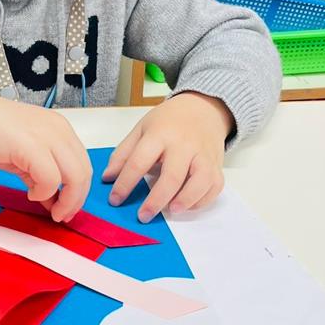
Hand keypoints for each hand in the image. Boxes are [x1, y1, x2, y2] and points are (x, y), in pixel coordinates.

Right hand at [0, 85, 91, 222]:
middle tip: (61, 215)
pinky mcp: (31, 146)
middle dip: (75, 200)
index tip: (68, 207)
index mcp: (60, 129)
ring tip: (51, 210)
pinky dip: (44, 193)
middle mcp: (58, 130)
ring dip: (66, 200)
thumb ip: (41, 175)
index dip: (79, 191)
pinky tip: (31, 194)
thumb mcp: (24, 154)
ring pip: (75, 176)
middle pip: (83, 172)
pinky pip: (50, 179)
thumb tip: (52, 199)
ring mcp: (47, 136)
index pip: (83, 164)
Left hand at [104, 92, 232, 222]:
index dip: (125, 183)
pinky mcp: (217, 165)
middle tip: (143, 216)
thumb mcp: (141, 129)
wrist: (202, 108)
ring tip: (170, 211)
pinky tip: (187, 205)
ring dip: (185, 200)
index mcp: (160, 134)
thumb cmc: (168, 121)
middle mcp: (184, 145)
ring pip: (200, 182)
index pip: (139, 162)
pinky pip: (214, 186)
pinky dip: (202, 200)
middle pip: (172, 176)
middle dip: (156, 200)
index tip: (115, 200)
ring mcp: (204, 155)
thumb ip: (123, 153)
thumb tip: (107, 178)